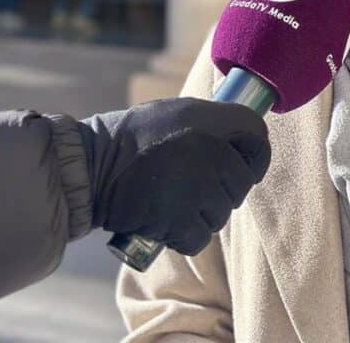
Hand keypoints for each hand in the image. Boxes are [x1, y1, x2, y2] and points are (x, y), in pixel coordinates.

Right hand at [79, 97, 270, 255]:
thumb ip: (216, 121)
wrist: (90, 165)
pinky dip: (184, 236)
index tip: (237, 163)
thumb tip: (247, 136)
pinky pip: (199, 238)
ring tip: (171, 198)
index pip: (259, 140)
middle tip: (189, 182)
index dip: (251, 155)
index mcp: (213, 123)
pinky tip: (164, 219)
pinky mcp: (180, 221)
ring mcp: (198, 190)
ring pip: (221, 214)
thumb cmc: (133, 136)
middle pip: (242, 184)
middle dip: (222, 188)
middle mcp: (212, 155)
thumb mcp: (179, 111)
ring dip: (201, 213)